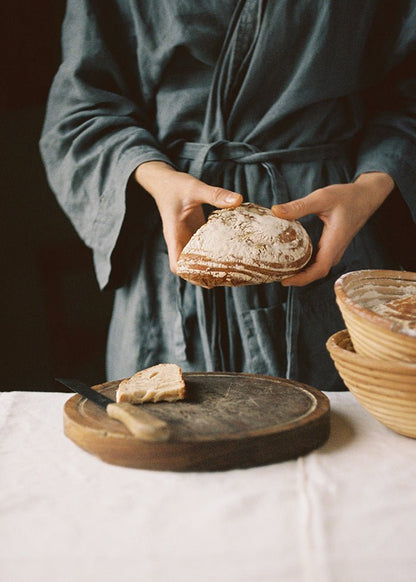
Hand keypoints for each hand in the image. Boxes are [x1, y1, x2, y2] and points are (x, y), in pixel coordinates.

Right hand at [134, 161, 241, 272]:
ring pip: (196, 258)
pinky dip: (214, 251)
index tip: (205, 279)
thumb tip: (238, 200)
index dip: (189, 274)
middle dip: (203, 275)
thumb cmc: (174, 185)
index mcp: (174, 234)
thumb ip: (215, 194)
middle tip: (225, 279)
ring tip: (229, 271)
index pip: (176, 263)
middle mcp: (180, 239)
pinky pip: (203, 246)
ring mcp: (187, 236)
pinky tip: (229, 252)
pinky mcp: (194, 231)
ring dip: (209, 265)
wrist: (164, 180)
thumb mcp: (195, 188)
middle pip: (189, 266)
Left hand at [271, 172, 394, 286]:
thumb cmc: (346, 197)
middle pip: (316, 273)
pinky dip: (305, 264)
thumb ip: (299, 206)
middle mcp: (335, 250)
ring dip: (301, 273)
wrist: (365, 197)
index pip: (319, 269)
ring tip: (279, 271)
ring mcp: (334, 250)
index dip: (302, 278)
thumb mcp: (321, 197)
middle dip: (297, 279)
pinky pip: (318, 261)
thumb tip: (275, 211)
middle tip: (275, 276)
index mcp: (334, 242)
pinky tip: (291, 260)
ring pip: (317, 268)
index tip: (285, 281)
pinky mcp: (332, 247)